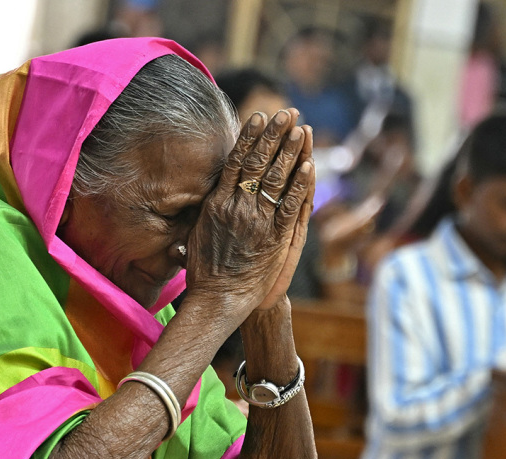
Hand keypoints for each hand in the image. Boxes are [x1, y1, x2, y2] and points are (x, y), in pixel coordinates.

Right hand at [185, 108, 314, 319]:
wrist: (217, 299)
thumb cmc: (204, 271)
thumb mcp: (195, 233)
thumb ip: (204, 212)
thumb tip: (205, 193)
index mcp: (217, 203)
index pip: (234, 161)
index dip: (248, 137)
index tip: (258, 116)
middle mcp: (236, 206)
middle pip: (258, 162)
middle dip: (274, 135)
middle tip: (287, 112)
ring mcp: (256, 220)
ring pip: (275, 178)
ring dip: (290, 151)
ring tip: (301, 128)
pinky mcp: (274, 236)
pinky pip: (289, 205)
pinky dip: (300, 184)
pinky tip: (309, 165)